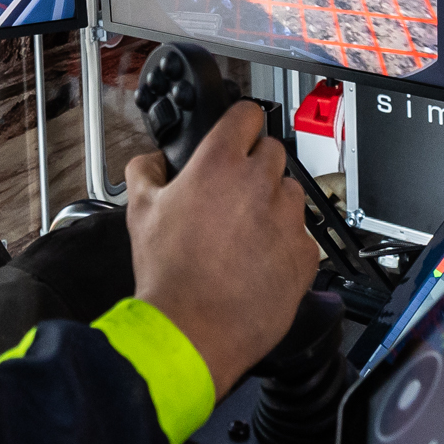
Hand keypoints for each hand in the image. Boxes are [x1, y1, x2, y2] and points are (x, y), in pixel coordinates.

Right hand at [124, 102, 318, 398]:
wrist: (193, 329)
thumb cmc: (169, 274)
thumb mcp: (140, 212)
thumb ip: (146, 171)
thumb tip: (153, 161)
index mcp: (219, 164)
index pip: (247, 114)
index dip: (240, 123)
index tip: (238, 134)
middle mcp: (259, 184)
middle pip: (273, 152)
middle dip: (255, 167)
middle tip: (234, 195)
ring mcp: (286, 218)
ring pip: (291, 193)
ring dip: (274, 204)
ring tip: (246, 233)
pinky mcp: (304, 253)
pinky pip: (301, 236)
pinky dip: (285, 244)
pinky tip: (259, 261)